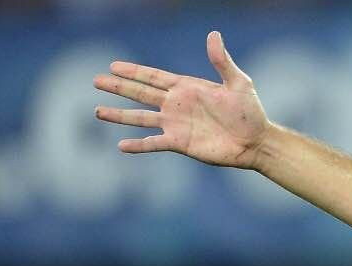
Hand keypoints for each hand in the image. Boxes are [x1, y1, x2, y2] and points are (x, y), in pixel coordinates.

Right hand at [93, 31, 269, 167]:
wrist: (256, 142)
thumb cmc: (250, 111)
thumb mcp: (238, 83)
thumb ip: (222, 61)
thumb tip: (213, 35)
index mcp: (187, 87)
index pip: (153, 76)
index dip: (133, 71)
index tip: (113, 65)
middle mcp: (176, 105)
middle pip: (140, 93)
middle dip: (118, 87)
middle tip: (96, 81)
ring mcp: (176, 124)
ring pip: (141, 118)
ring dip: (119, 115)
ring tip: (98, 111)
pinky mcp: (180, 143)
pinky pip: (154, 143)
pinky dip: (138, 145)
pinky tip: (121, 146)